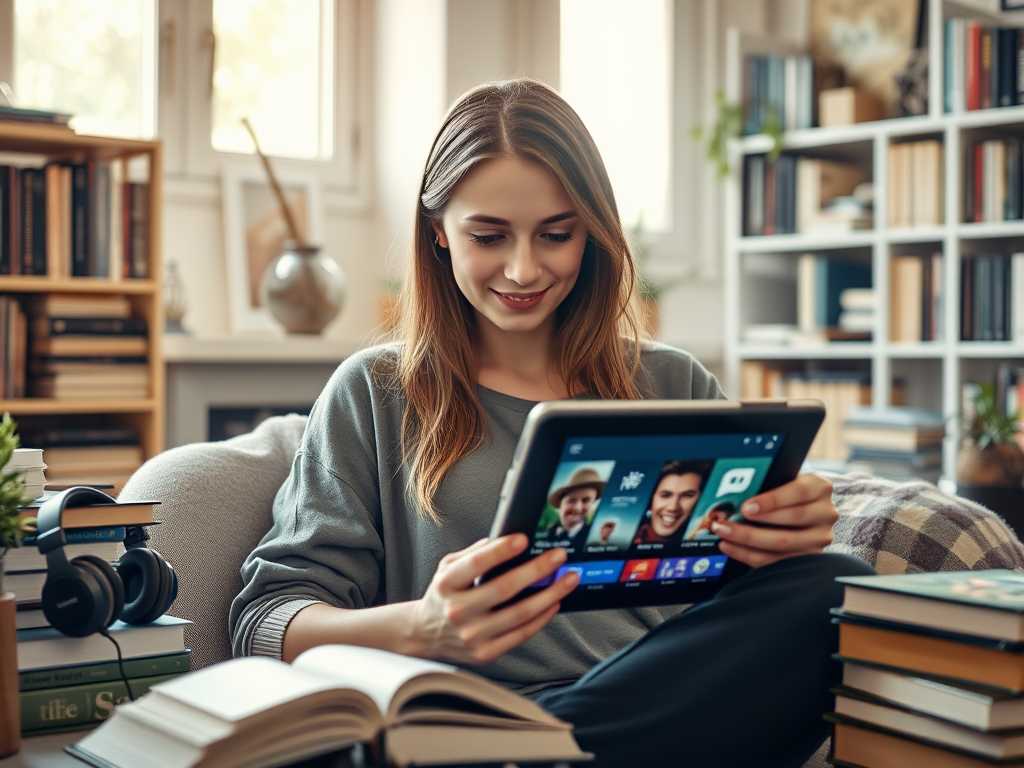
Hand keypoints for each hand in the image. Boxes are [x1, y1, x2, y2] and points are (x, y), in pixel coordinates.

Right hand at [408, 534, 578, 664]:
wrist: (425, 634)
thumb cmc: (443, 596)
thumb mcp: (447, 568)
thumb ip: (474, 553)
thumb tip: (505, 540)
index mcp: (447, 584)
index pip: (477, 564)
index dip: (501, 550)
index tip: (523, 539)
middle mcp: (458, 611)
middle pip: (504, 588)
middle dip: (537, 570)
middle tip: (558, 556)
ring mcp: (472, 635)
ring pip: (520, 614)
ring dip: (550, 595)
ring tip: (567, 579)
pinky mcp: (486, 653)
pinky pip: (522, 634)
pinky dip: (542, 618)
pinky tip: (554, 603)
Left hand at [711, 473, 836, 568]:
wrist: (802, 506)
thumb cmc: (785, 491)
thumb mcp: (782, 480)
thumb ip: (767, 483)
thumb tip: (736, 491)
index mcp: (820, 487)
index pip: (799, 492)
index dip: (772, 500)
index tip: (747, 507)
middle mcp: (825, 513)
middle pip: (791, 520)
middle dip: (755, 522)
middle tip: (726, 524)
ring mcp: (819, 538)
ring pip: (783, 543)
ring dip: (747, 541)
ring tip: (724, 534)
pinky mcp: (809, 557)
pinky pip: (776, 560)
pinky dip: (749, 555)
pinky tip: (731, 547)